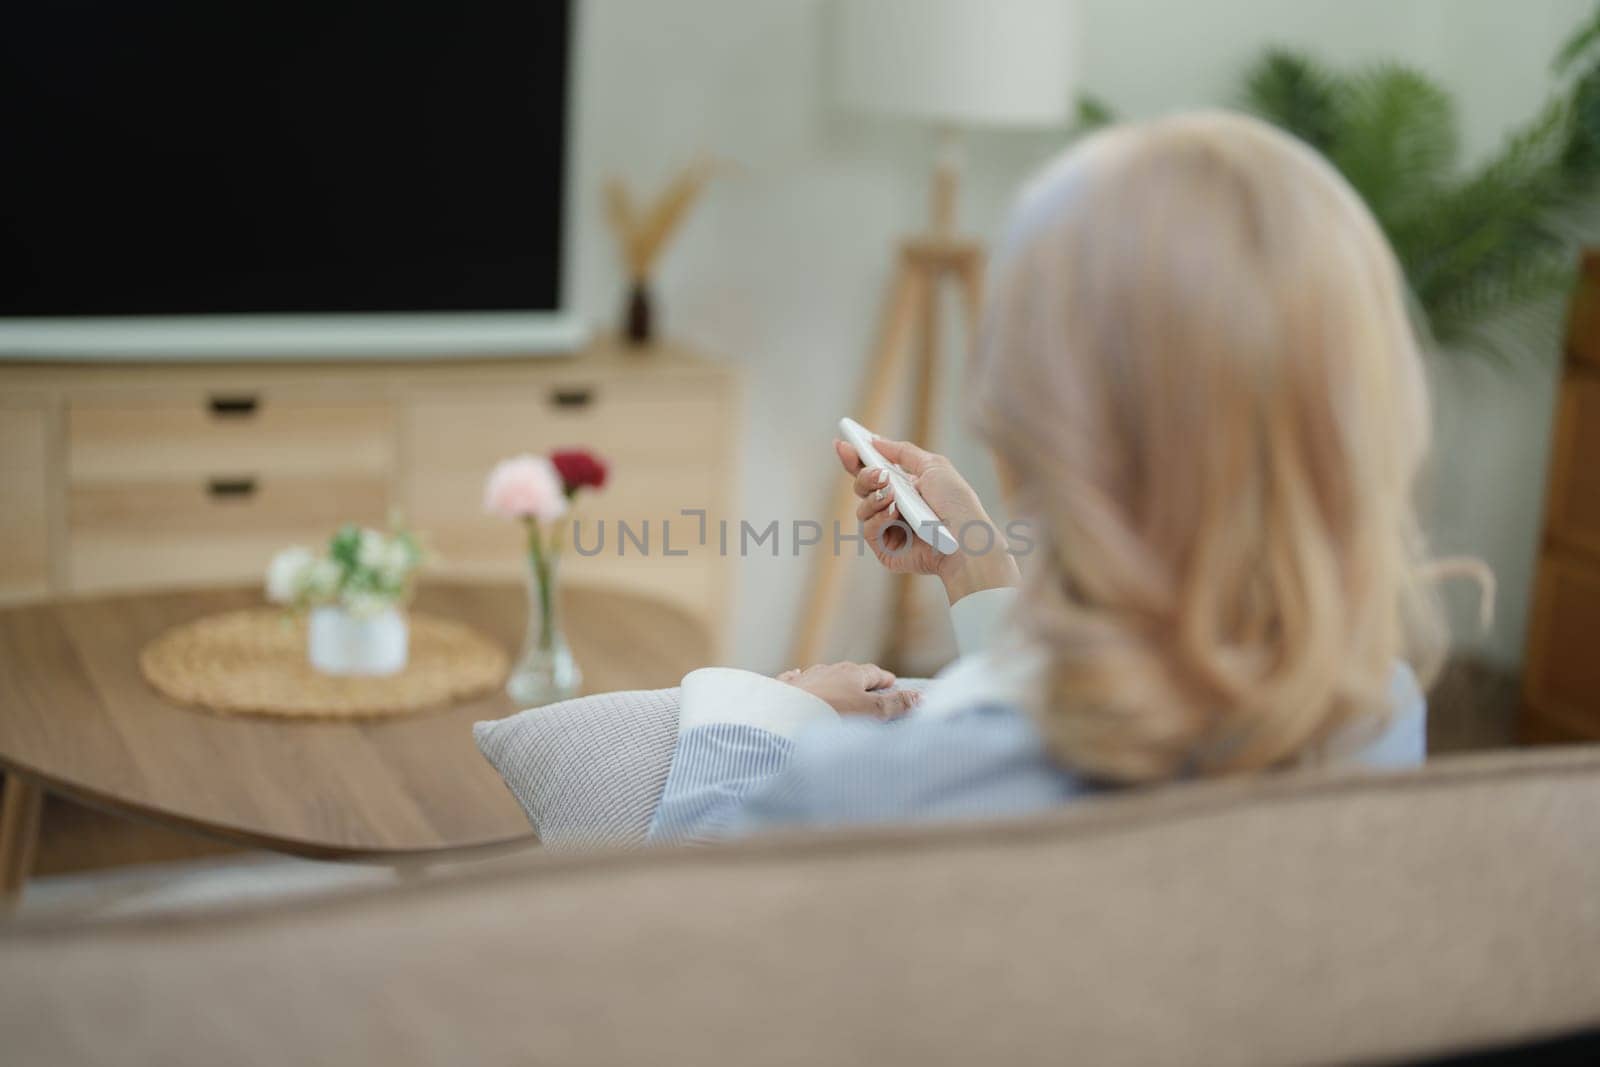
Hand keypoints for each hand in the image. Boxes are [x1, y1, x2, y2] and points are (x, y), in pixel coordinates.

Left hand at [777, 661, 919, 718]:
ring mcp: (805, 678)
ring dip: (832, 683)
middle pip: (849, 673)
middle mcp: (827, 670)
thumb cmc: (830, 715)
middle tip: (868, 689)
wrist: (784, 719)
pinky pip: (795, 680)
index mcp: (852, 673)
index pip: (874, 673)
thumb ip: (896, 705)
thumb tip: (920, 697)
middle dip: (859, 681)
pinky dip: (802, 682)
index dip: (884, 680)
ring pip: (823, 676)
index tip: (892, 683)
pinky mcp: (784, 689)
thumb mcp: (870, 712)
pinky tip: (799, 679)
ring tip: (838, 691)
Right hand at [834, 436, 1019, 602]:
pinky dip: (878, 518)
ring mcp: (889, 528)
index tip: (843, 443)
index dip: (856, 458)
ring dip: (874, 497)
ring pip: (862, 507)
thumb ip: (903, 452)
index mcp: (906, 487)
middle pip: (862, 487)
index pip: (874, 471)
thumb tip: (876, 441)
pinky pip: (868, 529)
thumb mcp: (933, 466)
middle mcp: (895, 507)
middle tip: (877, 474)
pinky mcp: (886, 549)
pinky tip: (894, 513)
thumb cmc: (957, 504)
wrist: (965, 539)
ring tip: (892, 494)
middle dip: (864, 475)